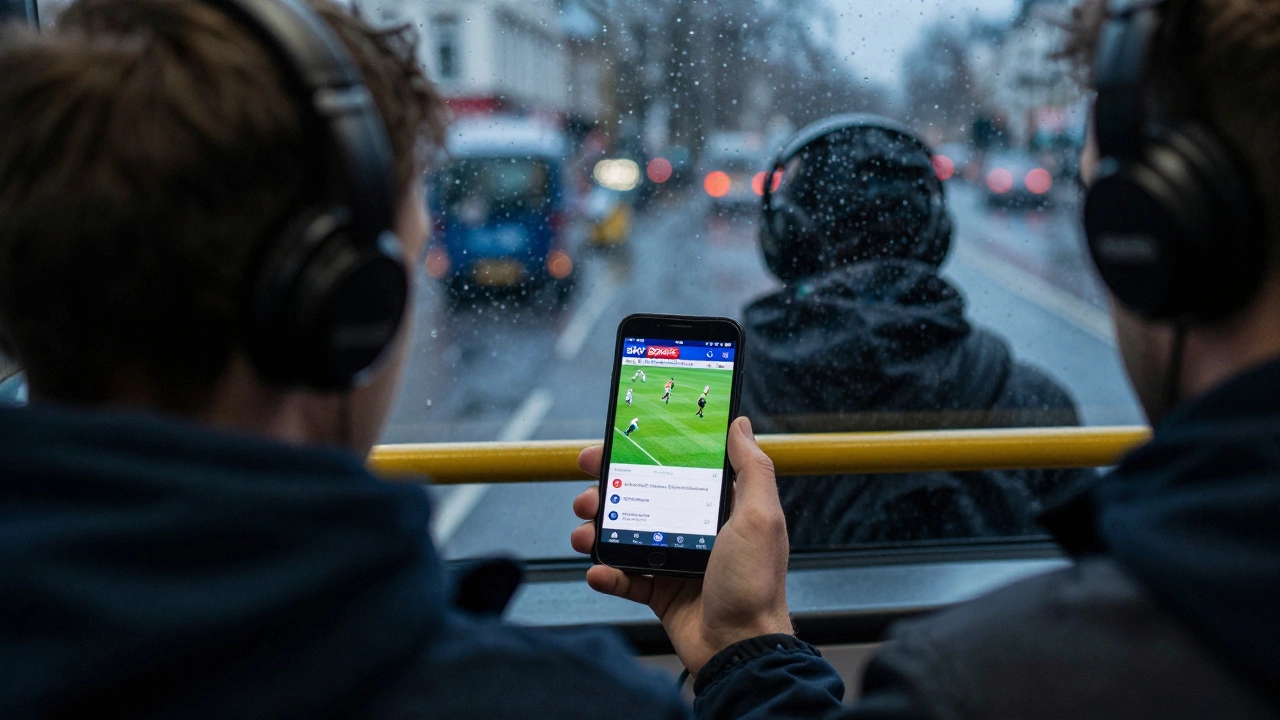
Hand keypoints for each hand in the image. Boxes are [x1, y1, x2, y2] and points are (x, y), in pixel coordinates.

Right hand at [570, 417, 792, 675]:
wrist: (741, 649)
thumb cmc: (756, 584)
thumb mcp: (760, 518)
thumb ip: (752, 469)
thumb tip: (740, 425)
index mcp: (717, 508)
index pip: (672, 469)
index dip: (639, 456)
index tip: (609, 447)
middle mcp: (693, 530)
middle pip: (640, 499)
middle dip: (607, 493)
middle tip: (587, 494)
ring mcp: (674, 560)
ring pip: (624, 535)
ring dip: (597, 532)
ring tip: (585, 534)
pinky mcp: (660, 592)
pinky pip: (623, 578)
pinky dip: (606, 573)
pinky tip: (598, 571)